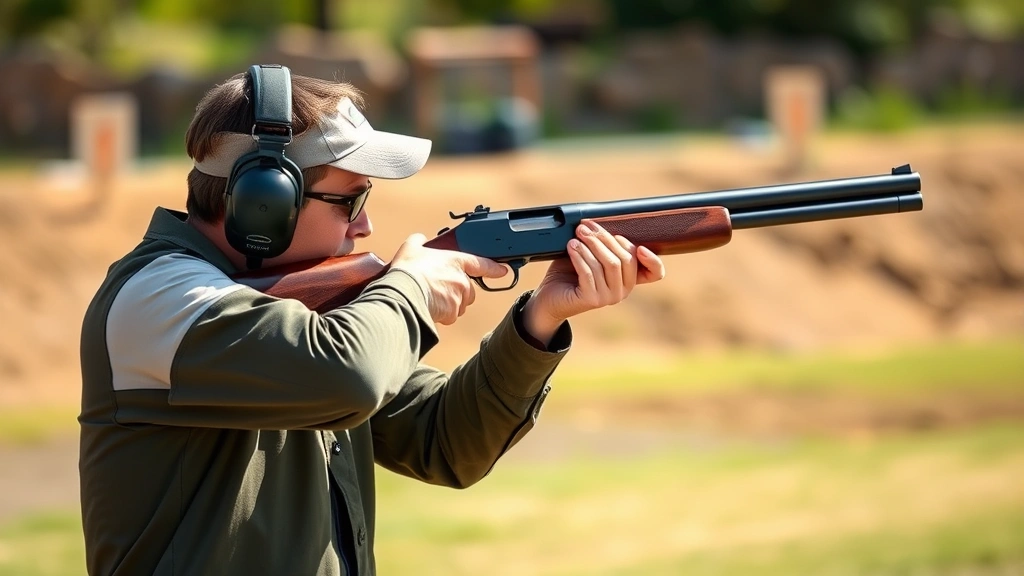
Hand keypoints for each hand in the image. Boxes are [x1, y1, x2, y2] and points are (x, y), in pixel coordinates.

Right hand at [390, 233, 507, 324]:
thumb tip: (420, 239)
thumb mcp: (412, 248)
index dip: (494, 268)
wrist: (404, 293)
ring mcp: (459, 297)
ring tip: (431, 298)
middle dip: (457, 291)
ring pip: (460, 304)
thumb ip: (419, 242)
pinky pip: (450, 315)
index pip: (481, 264)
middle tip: (438, 288)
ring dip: (449, 303)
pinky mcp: (452, 313)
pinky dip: (442, 314)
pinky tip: (429, 307)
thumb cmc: (408, 270)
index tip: (503, 271)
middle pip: (468, 289)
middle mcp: (462, 280)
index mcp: (456, 261)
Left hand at [523, 220, 665, 342]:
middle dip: (605, 238)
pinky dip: (580, 256)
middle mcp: (623, 291)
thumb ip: (602, 244)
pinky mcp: (592, 300)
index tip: (640, 247)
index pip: (655, 273)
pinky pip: (589, 272)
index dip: (653, 260)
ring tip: (576, 235)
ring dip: (590, 245)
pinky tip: (571, 247)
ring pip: (608, 264)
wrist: (550, 297)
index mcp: (628, 279)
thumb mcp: (591, 255)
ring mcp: (609, 298)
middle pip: (624, 259)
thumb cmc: (571, 273)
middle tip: (586, 227)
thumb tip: (600, 223)